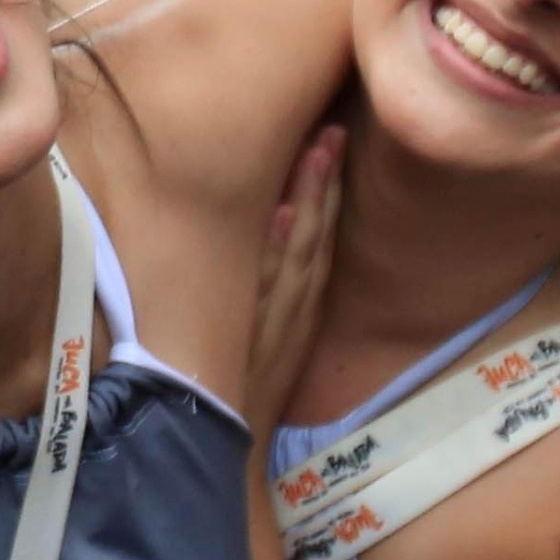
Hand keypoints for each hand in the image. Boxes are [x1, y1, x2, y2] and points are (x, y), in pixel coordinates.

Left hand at [248, 126, 343, 435]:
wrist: (225, 433)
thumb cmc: (246, 377)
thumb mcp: (268, 326)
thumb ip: (271, 280)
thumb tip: (273, 222)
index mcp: (303, 296)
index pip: (321, 230)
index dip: (330, 184)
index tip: (333, 135)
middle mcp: (298, 298)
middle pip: (319, 227)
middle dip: (328, 178)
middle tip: (333, 127)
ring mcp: (281, 309)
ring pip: (303, 243)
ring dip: (312, 197)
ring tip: (317, 152)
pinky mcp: (260, 325)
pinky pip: (271, 279)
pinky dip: (277, 246)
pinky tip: (282, 213)